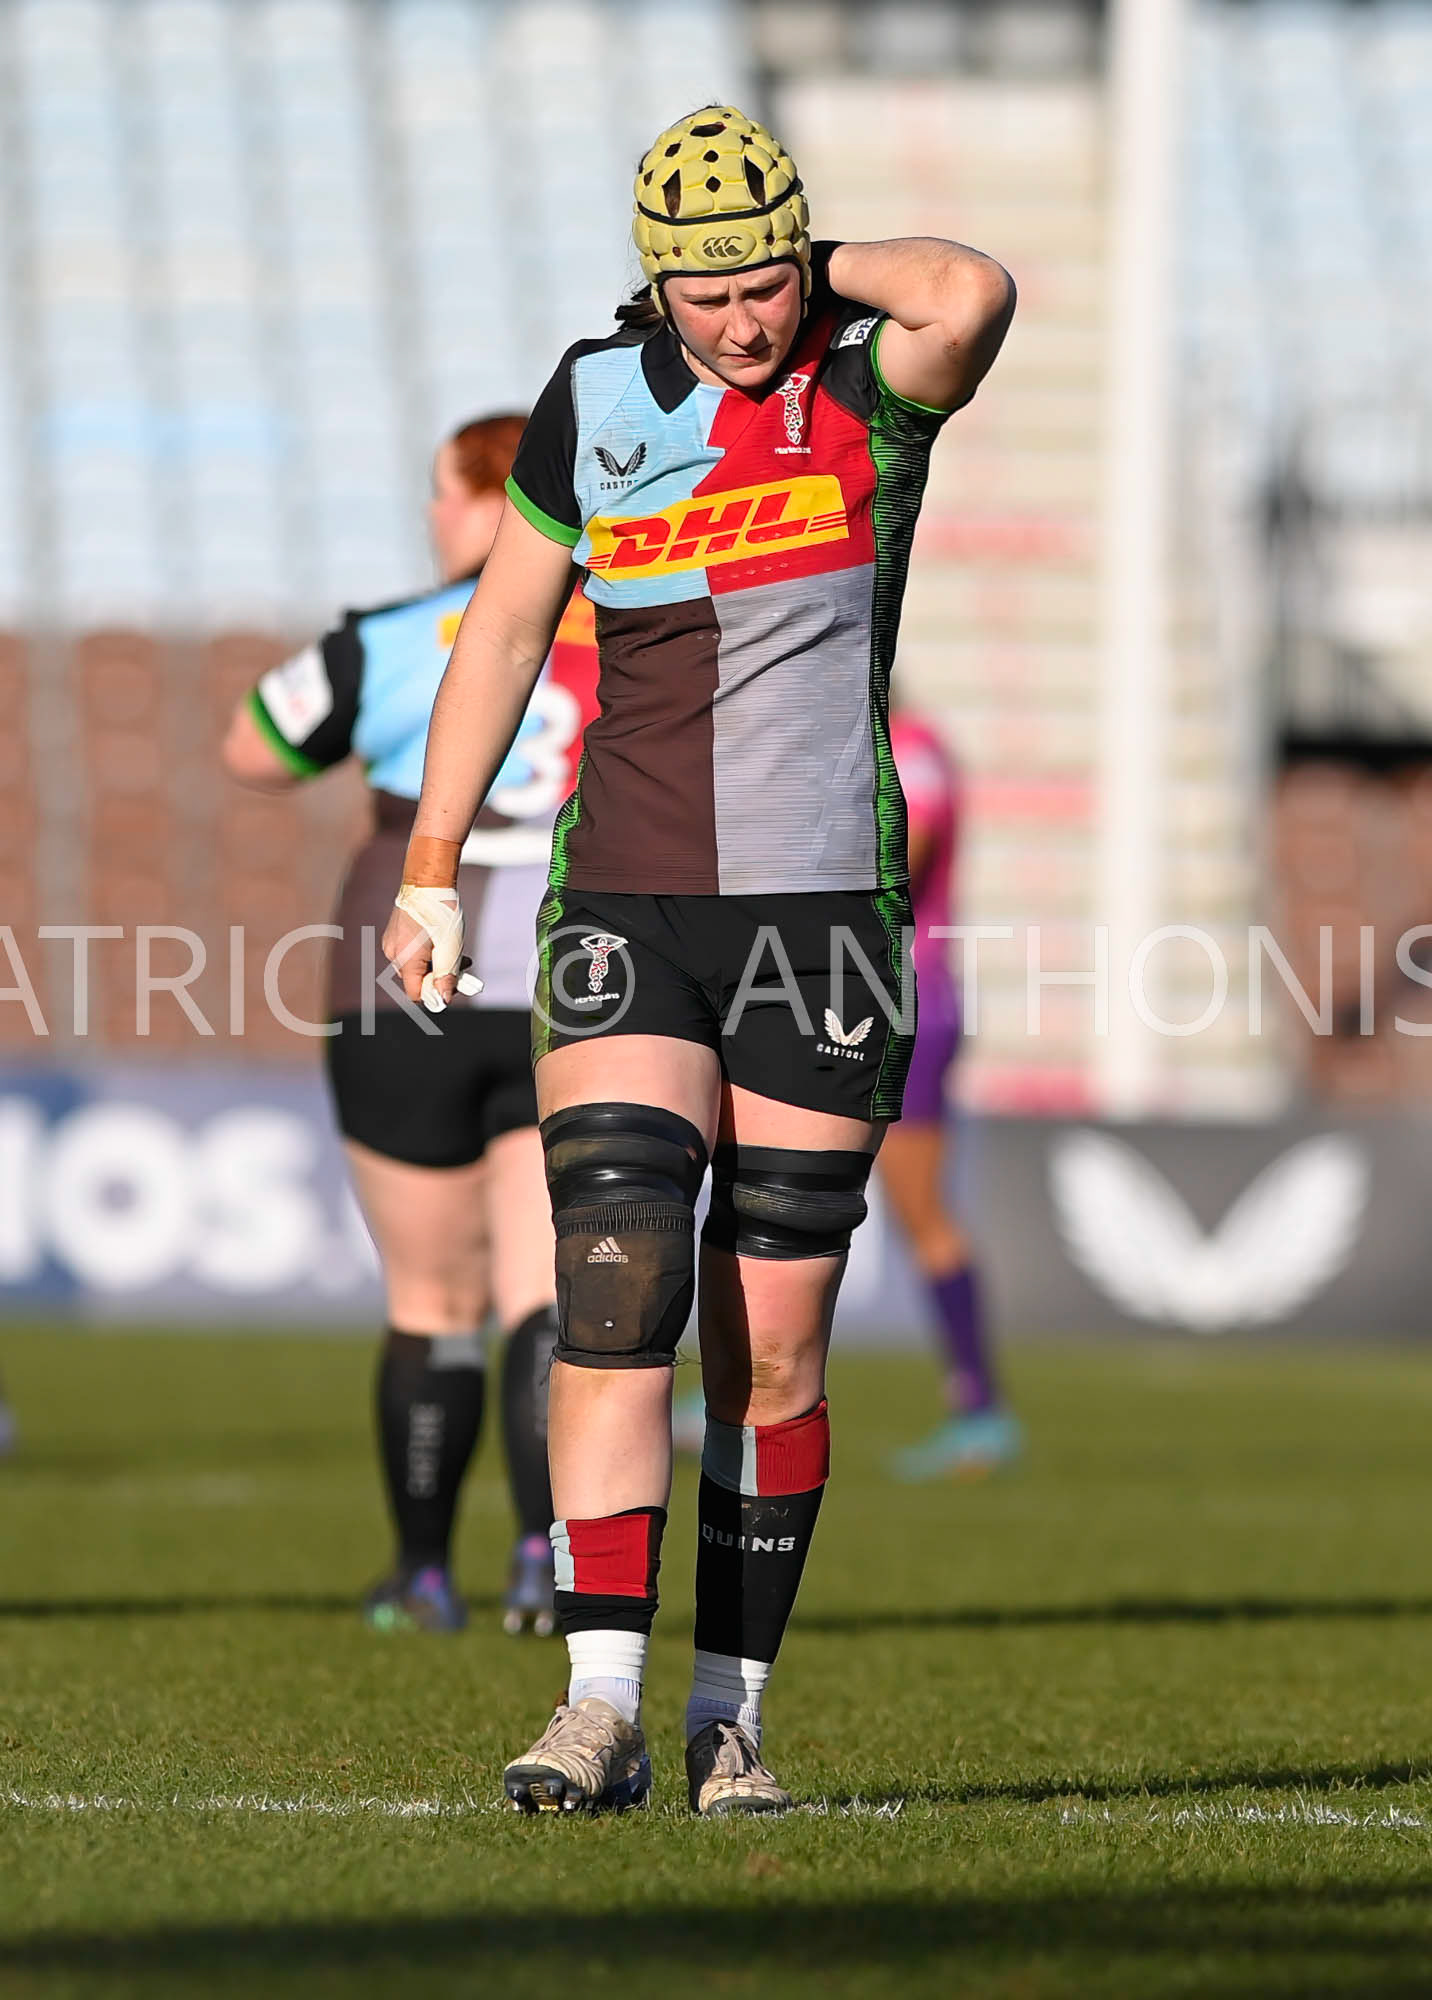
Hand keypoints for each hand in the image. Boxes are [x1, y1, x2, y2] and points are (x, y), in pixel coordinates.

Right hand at [384, 885, 482, 1012]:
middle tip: (464, 966)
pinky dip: (428, 953)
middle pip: (416, 979)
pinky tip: (443, 942)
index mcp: (405, 960)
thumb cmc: (440, 913)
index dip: (436, 993)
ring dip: (437, 964)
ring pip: (415, 966)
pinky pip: (411, 953)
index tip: (455, 984)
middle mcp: (393, 954)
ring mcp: (392, 943)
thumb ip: (446, 977)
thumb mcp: (450, 949)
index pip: (416, 993)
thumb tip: (443, 1001)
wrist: (427, 882)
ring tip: (458, 952)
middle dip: (440, 976)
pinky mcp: (395, 934)